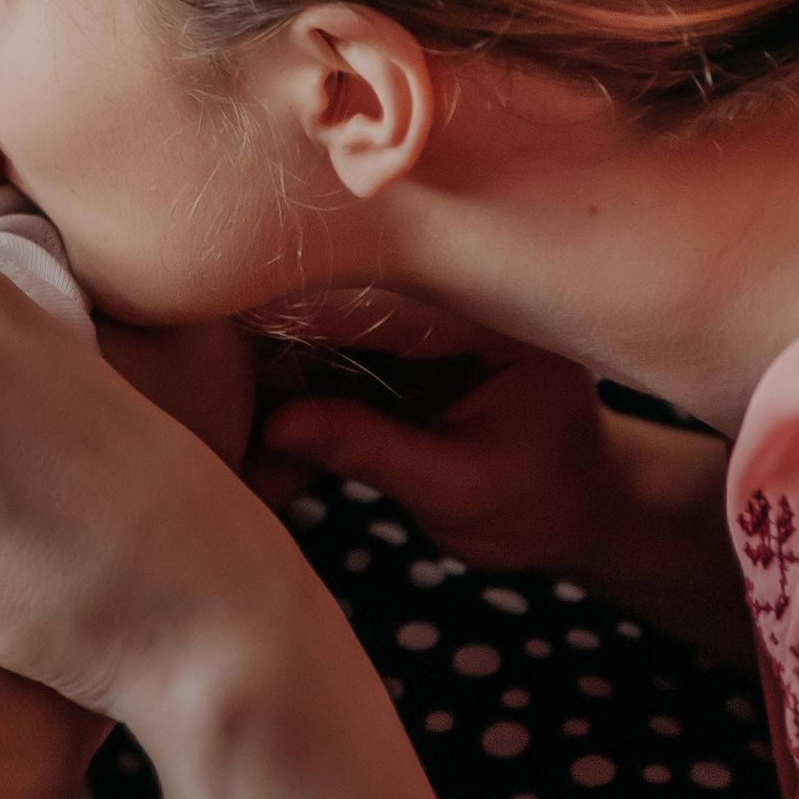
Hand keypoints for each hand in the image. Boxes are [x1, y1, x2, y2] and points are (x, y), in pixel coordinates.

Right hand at [253, 323, 749, 656]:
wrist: (577, 508)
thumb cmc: (535, 505)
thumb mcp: (458, 490)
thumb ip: (373, 451)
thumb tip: (276, 424)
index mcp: (495, 316)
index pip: (382, 306)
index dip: (299, 317)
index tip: (224, 329)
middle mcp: (463, 291)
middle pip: (348, 294)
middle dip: (283, 335)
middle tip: (222, 377)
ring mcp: (433, 306)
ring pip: (333, 312)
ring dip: (285, 351)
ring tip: (240, 394)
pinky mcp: (406, 330)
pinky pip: (337, 336)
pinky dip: (302, 367)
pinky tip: (268, 399)